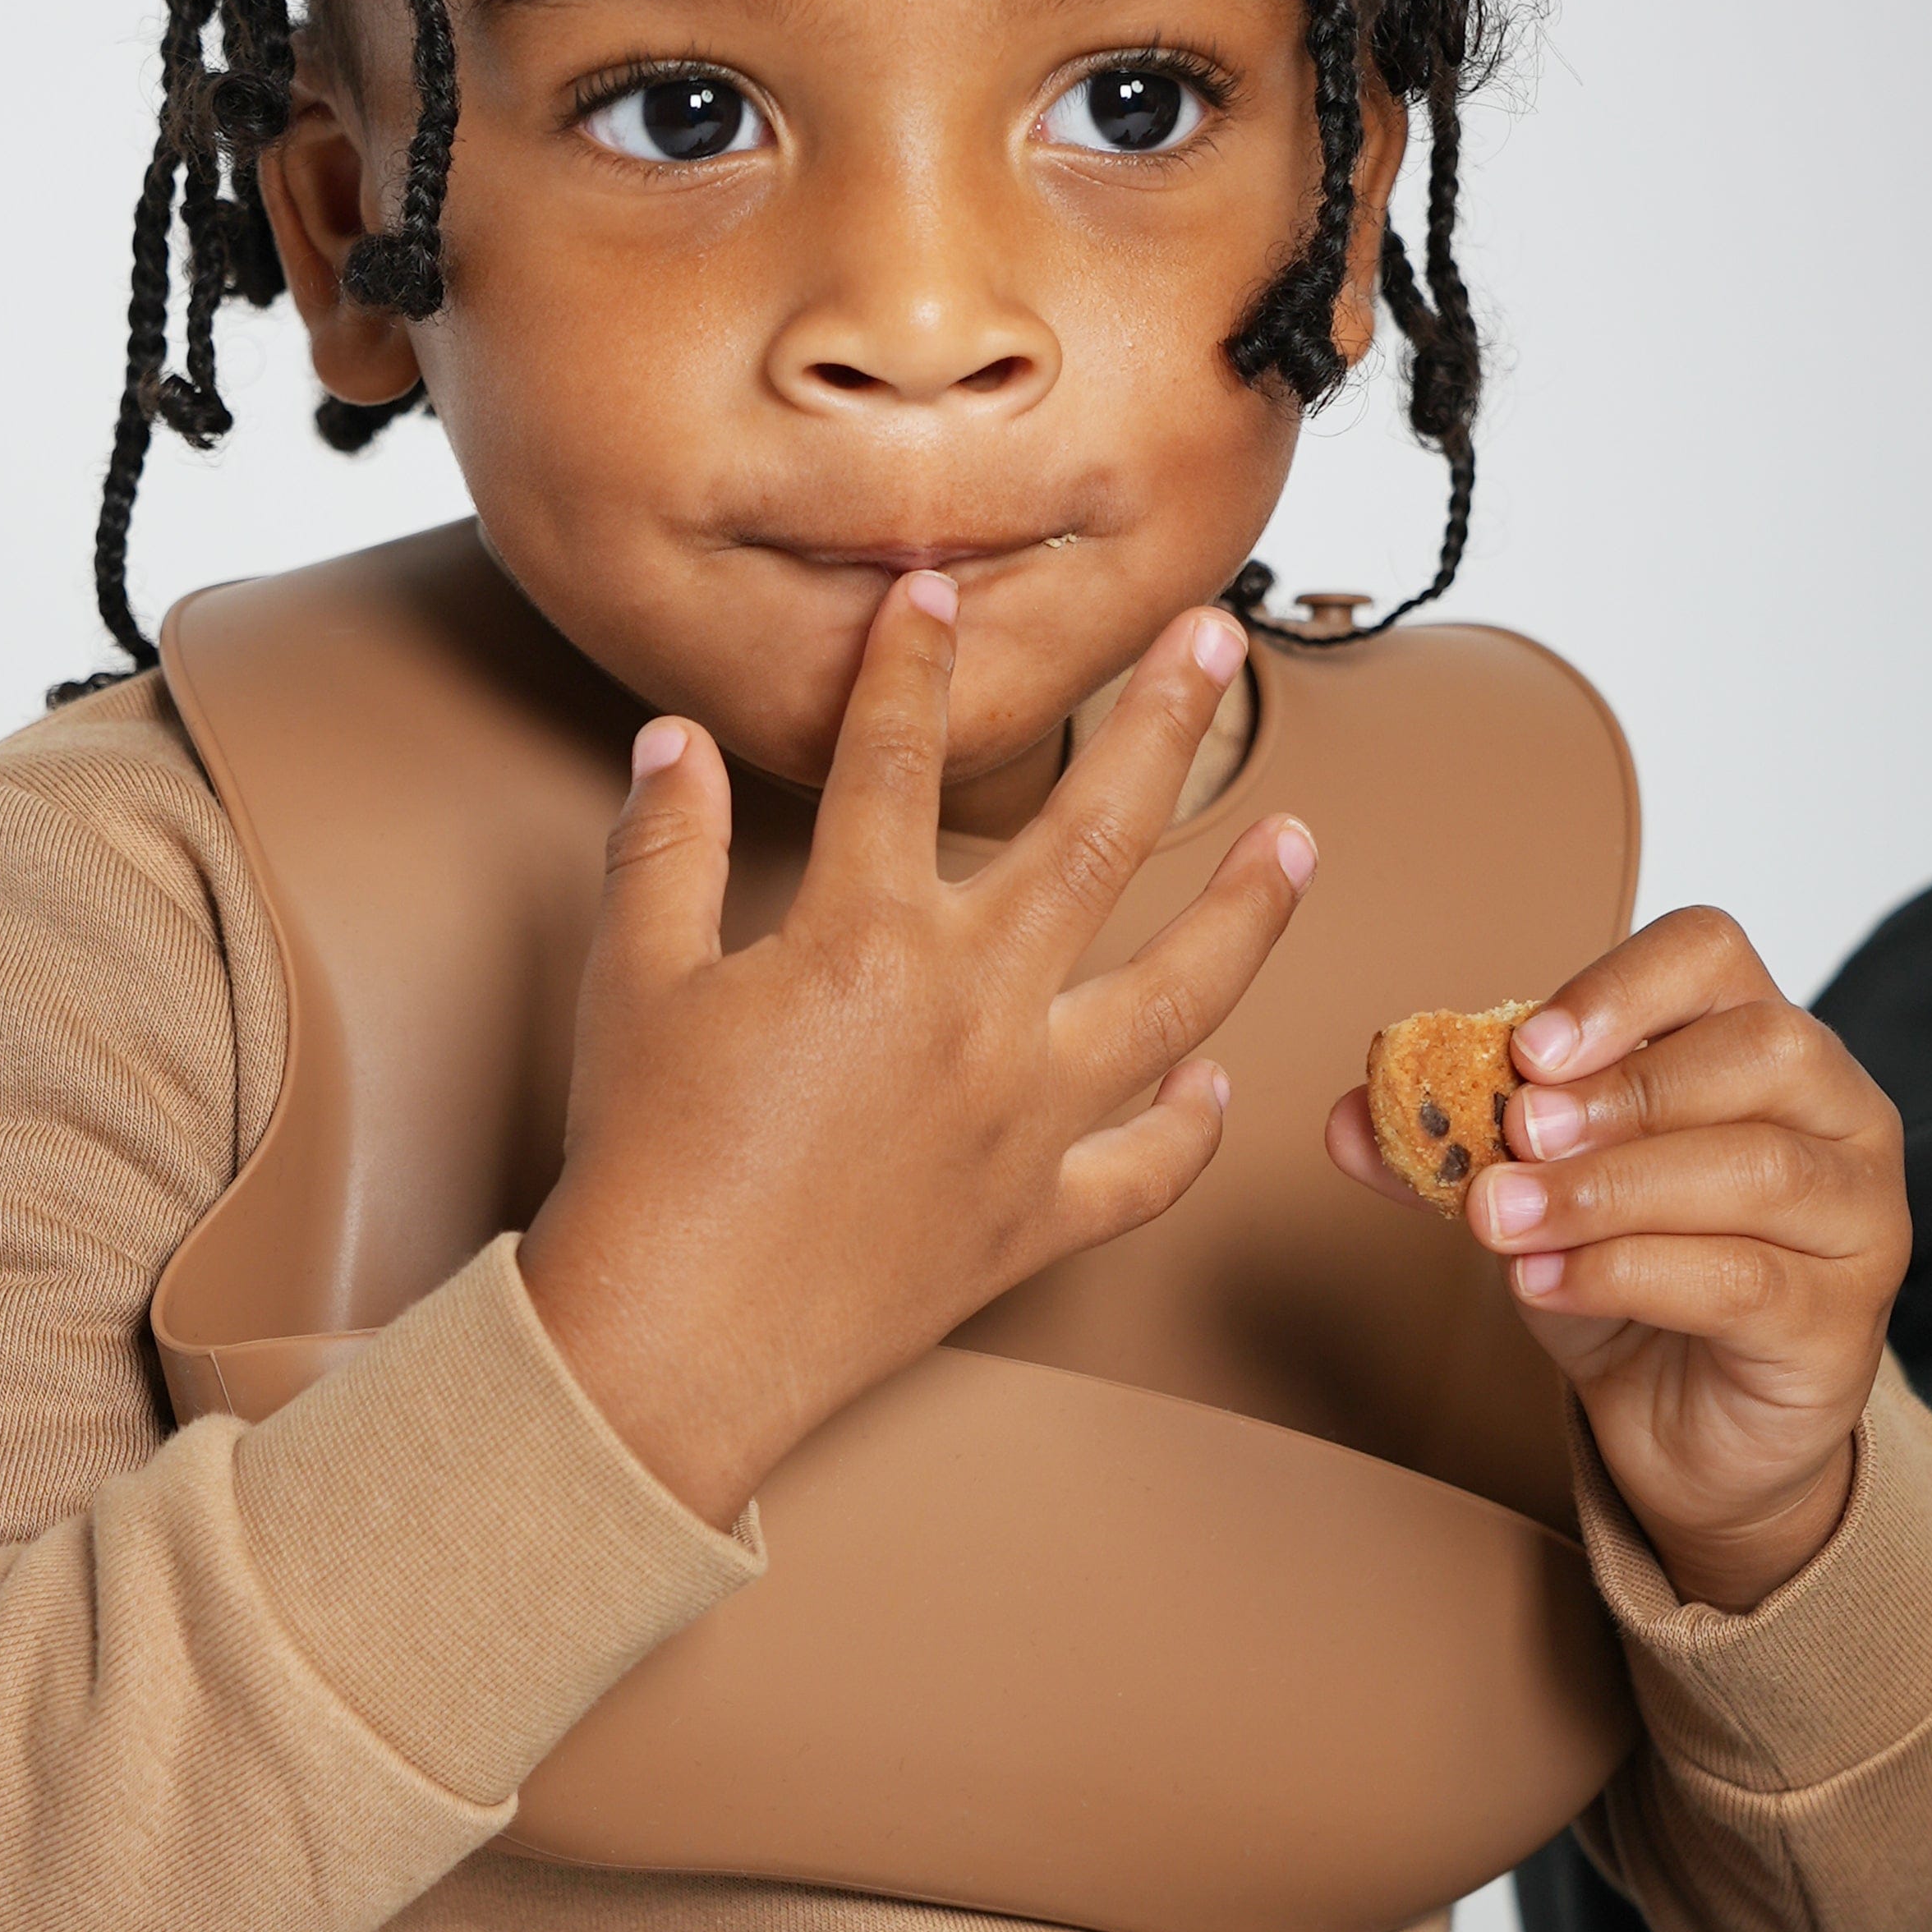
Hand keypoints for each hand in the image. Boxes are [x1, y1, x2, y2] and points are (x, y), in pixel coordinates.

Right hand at [520, 572, 1316, 1524]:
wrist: (670, 1342)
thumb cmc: (645, 1161)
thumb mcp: (633, 981)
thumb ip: (666, 849)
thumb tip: (677, 741)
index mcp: (865, 938)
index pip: (895, 760)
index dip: (914, 663)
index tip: (941, 589)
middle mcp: (973, 1010)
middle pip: (1092, 839)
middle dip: (1162, 725)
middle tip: (1216, 642)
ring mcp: (1025, 1117)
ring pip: (1173, 995)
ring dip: (1245, 913)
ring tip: (1298, 842)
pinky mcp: (1037, 1218)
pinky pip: (1145, 1169)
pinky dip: (1187, 1126)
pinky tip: (1213, 1081)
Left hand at [1329, 908, 1910, 1610]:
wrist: (1687, 1421)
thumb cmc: (1628, 1271)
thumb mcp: (1530, 1185)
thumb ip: (1450, 1141)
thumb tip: (1351, 1116)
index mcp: (1757, 1038)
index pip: (1711, 953)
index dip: (1619, 987)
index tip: (1527, 1050)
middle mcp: (1835, 1110)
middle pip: (1759, 1049)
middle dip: (1620, 1090)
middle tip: (1517, 1136)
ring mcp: (1857, 1213)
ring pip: (1753, 1167)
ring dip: (1605, 1189)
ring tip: (1500, 1220)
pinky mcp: (1841, 1318)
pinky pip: (1742, 1278)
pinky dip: (1624, 1274)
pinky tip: (1543, 1283)